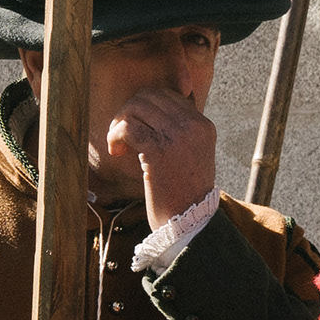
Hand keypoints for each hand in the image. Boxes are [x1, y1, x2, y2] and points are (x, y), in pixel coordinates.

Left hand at [102, 87, 217, 225]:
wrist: (190, 223)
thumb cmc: (186, 193)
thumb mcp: (194, 155)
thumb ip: (181, 131)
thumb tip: (153, 111)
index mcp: (203, 125)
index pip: (168, 95)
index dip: (144, 107)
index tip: (137, 128)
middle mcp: (193, 126)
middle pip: (149, 96)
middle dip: (129, 111)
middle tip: (123, 134)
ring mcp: (177, 137)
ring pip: (136, 107)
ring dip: (120, 123)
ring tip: (118, 145)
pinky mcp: (158, 151)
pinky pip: (128, 128)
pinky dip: (115, 136)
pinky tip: (116, 152)